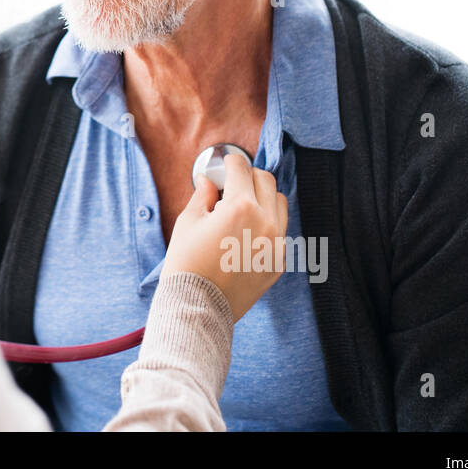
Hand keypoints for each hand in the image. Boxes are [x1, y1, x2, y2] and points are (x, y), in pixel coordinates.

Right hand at [160, 151, 288, 320]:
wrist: (198, 307)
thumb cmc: (187, 263)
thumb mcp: (188, 222)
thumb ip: (203, 196)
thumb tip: (209, 182)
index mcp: (241, 207)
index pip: (242, 168)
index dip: (231, 162)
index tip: (226, 163)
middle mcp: (265, 222)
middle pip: (266, 181)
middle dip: (248, 176)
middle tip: (233, 183)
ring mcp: (276, 244)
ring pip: (279, 203)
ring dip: (263, 197)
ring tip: (243, 207)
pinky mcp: (278, 262)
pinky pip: (280, 231)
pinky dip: (267, 223)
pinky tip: (246, 232)